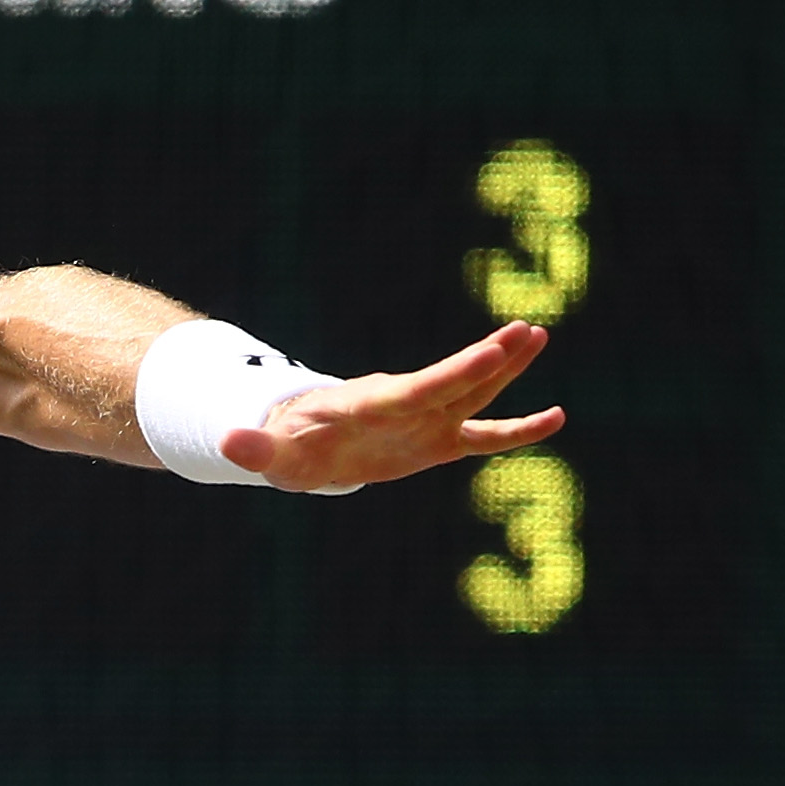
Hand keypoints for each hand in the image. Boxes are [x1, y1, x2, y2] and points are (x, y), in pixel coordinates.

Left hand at [231, 320, 560, 492]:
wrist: (301, 441)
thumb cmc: (288, 448)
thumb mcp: (269, 455)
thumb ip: (255, 449)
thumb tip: (227, 443)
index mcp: (370, 407)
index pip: (417, 389)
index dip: (454, 375)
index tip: (488, 351)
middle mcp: (404, 407)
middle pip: (451, 384)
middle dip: (486, 362)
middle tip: (525, 330)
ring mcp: (424, 422)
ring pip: (472, 395)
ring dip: (505, 371)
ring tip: (540, 334)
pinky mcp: (435, 441)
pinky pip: (482, 436)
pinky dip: (517, 430)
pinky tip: (557, 418)